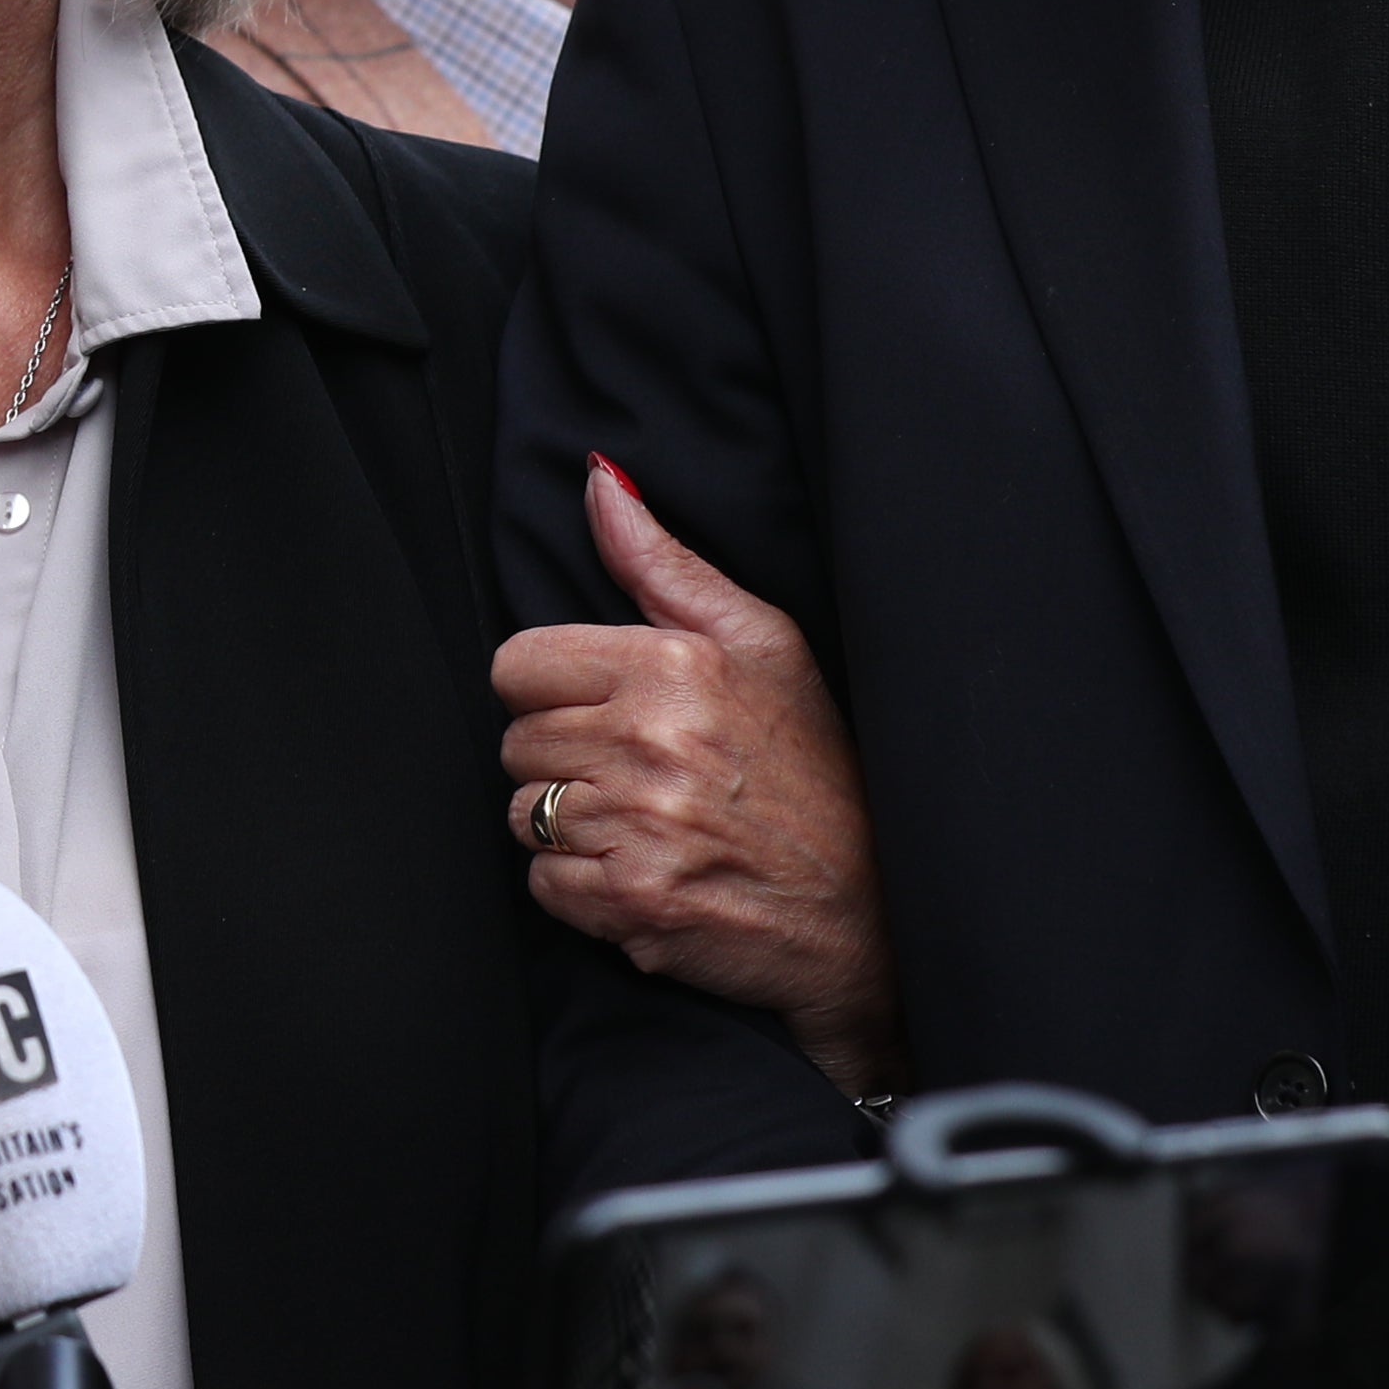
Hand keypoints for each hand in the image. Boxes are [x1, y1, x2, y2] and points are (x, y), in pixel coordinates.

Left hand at [496, 458, 904, 1099]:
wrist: (873, 909)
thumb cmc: (818, 767)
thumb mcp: (762, 641)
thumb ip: (661, 561)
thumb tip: (598, 478)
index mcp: (673, 664)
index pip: (517, 664)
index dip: (552, 691)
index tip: (603, 712)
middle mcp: (649, 741)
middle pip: (515, 743)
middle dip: (565, 759)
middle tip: (641, 776)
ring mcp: (638, 826)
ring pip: (524, 815)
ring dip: (571, 828)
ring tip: (648, 825)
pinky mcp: (631, 902)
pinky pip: (543, 883)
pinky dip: (583, 890)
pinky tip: (647, 874)